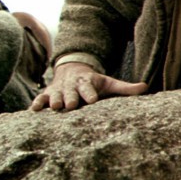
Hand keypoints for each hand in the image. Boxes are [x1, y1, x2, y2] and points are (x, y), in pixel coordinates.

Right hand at [30, 62, 147, 110]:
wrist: (72, 70)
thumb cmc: (93, 82)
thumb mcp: (108, 83)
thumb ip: (125, 88)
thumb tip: (146, 87)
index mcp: (87, 82)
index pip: (89, 88)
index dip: (90, 93)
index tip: (92, 100)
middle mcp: (72, 86)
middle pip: (71, 92)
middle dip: (71, 98)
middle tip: (71, 105)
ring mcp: (58, 89)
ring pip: (55, 95)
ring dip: (54, 100)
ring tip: (54, 107)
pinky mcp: (47, 93)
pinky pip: (41, 97)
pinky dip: (37, 102)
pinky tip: (34, 109)